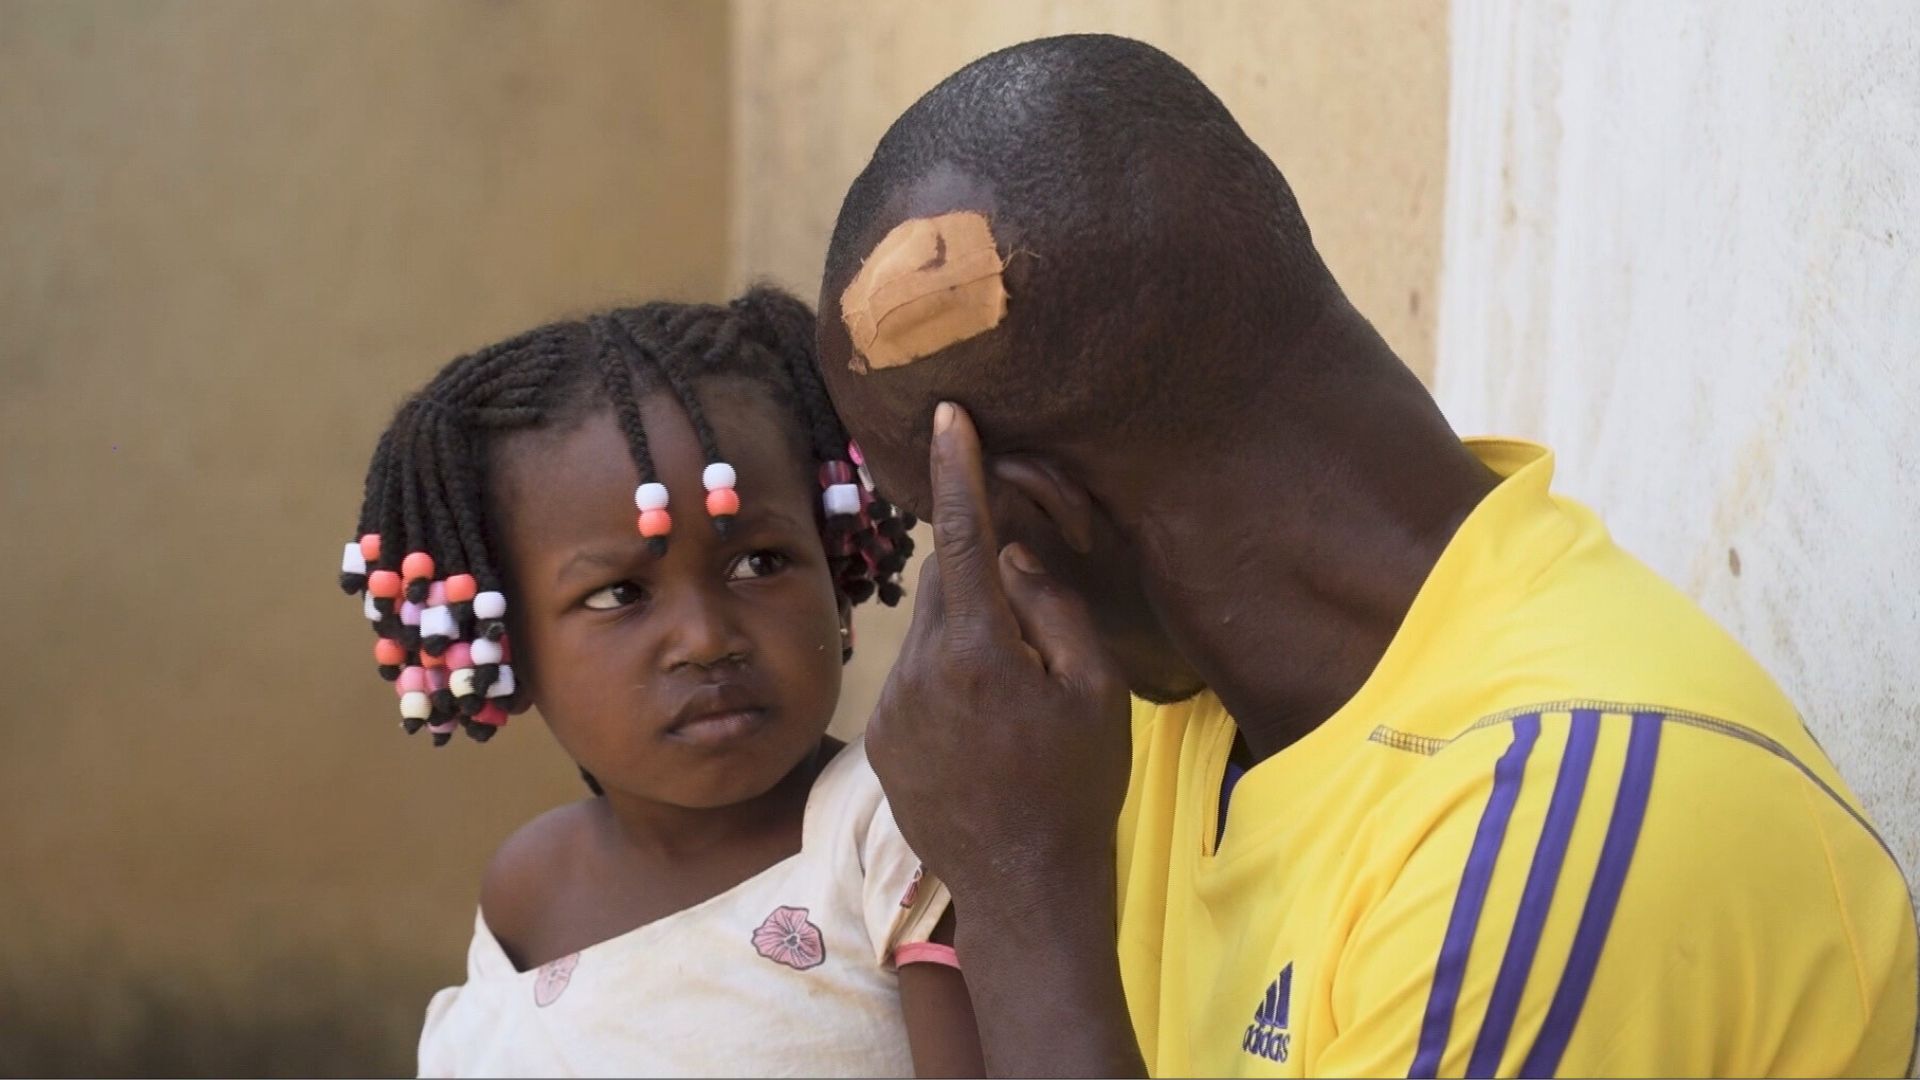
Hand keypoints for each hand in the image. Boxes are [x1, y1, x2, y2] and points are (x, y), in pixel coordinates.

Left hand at [865, 402, 1131, 904]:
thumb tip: (1009, 554)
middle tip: (1025, 619)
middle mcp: (920, 670)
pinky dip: (944, 677)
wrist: (1023, 886)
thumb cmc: (1076, 786)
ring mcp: (892, 707)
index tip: (947, 414)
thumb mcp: (1096, 690)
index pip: (963, 536)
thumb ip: (1051, 607)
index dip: (957, 469)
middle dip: (978, 573)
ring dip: (964, 633)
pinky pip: (911, 677)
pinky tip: (981, 728)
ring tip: (1010, 696)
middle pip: (944, 580)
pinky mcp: (879, 737)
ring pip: (927, 631)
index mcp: (980, 650)